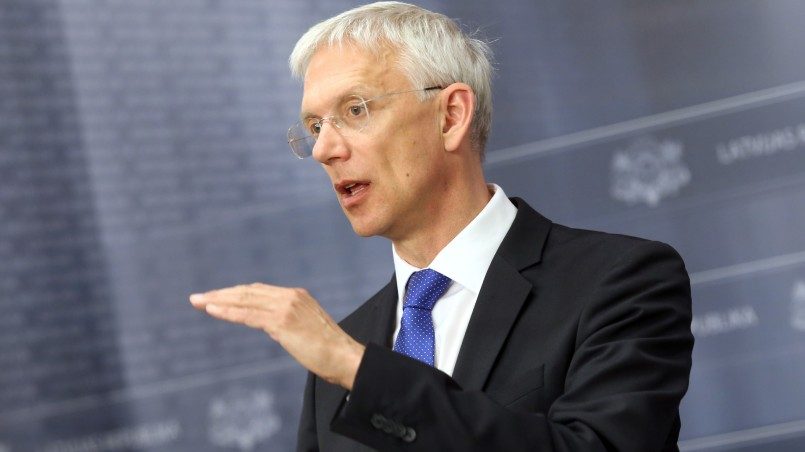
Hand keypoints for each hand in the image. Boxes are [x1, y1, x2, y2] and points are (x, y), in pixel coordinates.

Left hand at [189, 283, 363, 389]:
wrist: (344, 358)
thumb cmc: (328, 350)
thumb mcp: (304, 329)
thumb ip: (286, 323)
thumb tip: (270, 327)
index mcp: (297, 295)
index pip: (258, 290)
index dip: (235, 293)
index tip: (216, 297)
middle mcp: (290, 296)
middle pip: (247, 291)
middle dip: (221, 294)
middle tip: (197, 298)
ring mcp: (286, 307)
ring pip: (244, 300)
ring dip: (218, 300)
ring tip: (198, 302)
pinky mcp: (282, 322)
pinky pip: (248, 315)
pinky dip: (228, 311)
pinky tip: (212, 310)